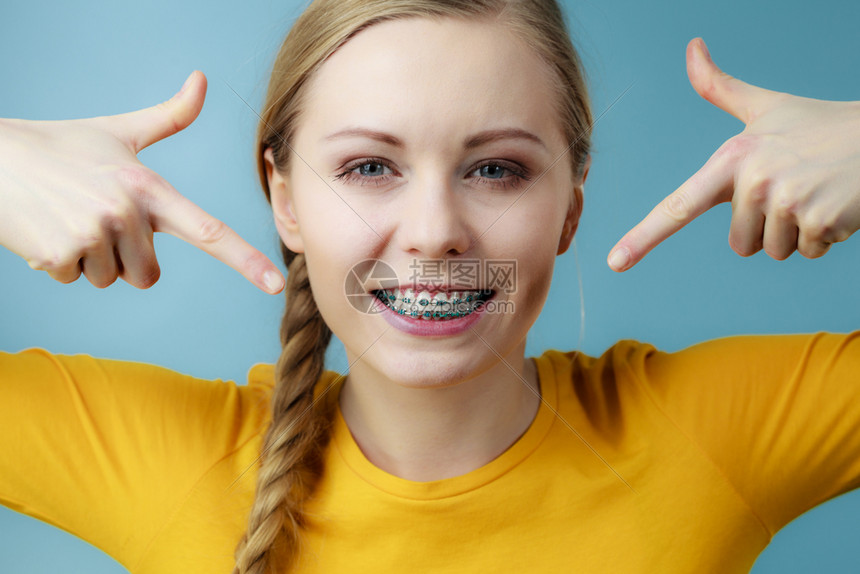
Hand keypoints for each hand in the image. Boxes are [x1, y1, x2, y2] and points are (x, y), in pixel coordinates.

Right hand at [0, 71, 284, 292]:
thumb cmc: (61, 146)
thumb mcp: (119, 132)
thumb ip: (169, 116)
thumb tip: (202, 80)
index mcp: (150, 187)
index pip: (208, 230)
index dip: (245, 260)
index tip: (276, 283)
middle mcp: (128, 212)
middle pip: (148, 275)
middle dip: (124, 259)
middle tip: (96, 220)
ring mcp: (93, 234)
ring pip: (111, 280)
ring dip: (91, 261)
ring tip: (70, 220)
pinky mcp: (60, 253)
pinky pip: (75, 279)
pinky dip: (60, 263)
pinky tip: (48, 229)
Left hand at [608, 38, 859, 271]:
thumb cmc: (818, 125)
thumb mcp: (766, 105)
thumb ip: (720, 87)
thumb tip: (692, 47)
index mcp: (731, 159)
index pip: (678, 205)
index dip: (644, 236)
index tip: (616, 262)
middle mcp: (752, 181)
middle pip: (740, 243)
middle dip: (766, 227)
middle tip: (793, 189)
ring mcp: (786, 202)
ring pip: (772, 251)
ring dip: (796, 233)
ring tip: (815, 193)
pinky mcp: (819, 222)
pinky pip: (806, 252)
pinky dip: (823, 237)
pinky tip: (835, 204)